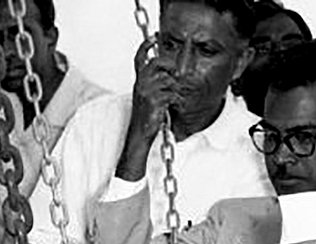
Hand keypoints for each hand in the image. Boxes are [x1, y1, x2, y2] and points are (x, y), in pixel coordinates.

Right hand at [117, 38, 177, 179]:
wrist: (140, 133)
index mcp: (139, 81)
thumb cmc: (145, 116)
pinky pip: (172, 93)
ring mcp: (147, 91)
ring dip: (175, 89)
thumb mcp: (147, 96)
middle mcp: (141, 83)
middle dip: (170, 66)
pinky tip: (175, 106)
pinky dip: (177, 100)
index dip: (146, 45)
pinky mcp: (154, 100)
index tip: (154, 37)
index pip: (140, 58)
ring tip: (174, 99)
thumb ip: (156, 84)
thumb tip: (172, 75)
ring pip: (169, 80)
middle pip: (158, 62)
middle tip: (176, 75)